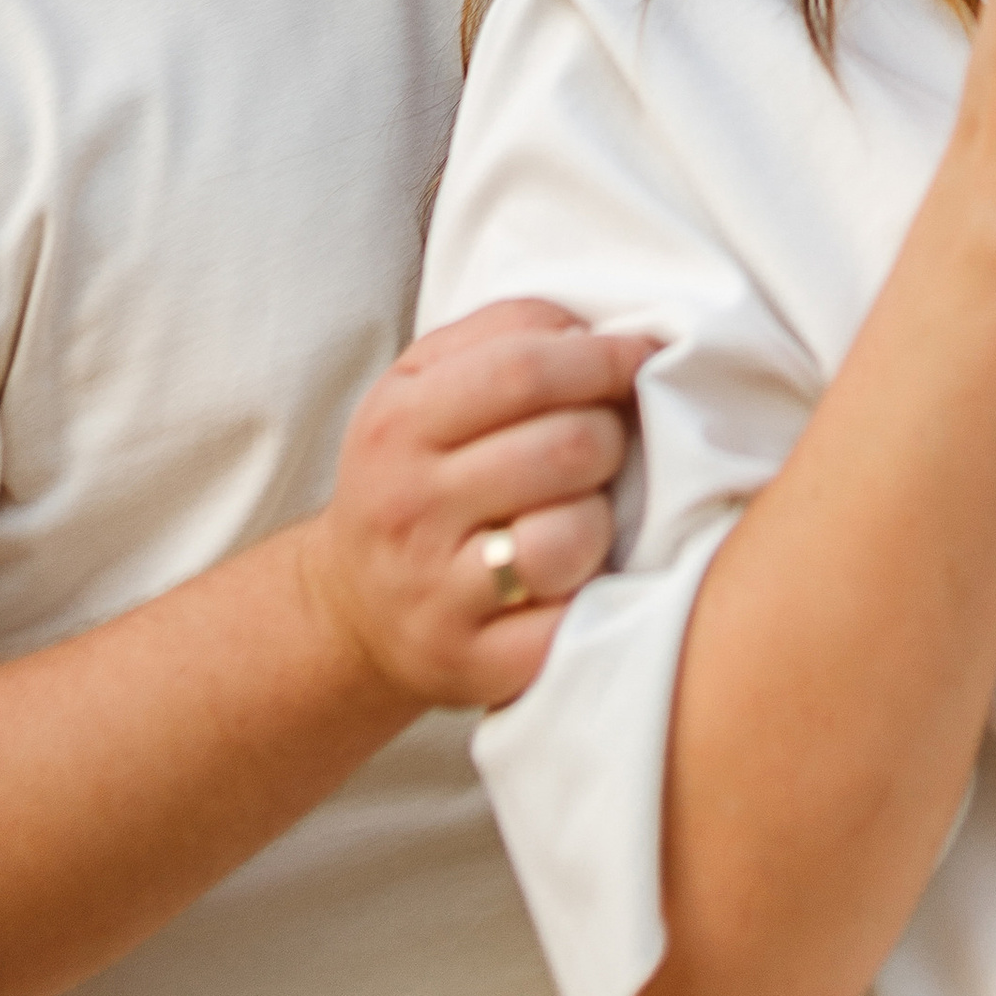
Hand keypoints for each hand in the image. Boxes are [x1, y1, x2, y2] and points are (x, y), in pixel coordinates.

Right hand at [296, 301, 649, 712]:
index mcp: (397, 425)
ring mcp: (438, 595)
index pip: (522, 370)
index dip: (602, 358)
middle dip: (612, 434)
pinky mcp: (475, 666)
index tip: (641, 355)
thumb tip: (598, 329)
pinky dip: (591, 597)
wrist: (353, 606)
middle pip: (564, 448)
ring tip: (582, 512)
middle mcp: (408, 510)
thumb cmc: (417, 471)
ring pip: (572, 538)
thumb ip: (506, 332)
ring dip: (603, 518)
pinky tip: (576, 579)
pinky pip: (569, 624)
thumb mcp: (425, 382)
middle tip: (608, 441)